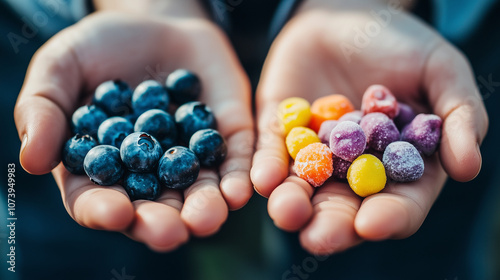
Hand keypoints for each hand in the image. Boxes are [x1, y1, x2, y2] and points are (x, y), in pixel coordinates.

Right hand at [14, 12, 253, 250]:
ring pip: (198, 192)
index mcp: (102, 166)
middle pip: (154, 208)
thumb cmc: (100, 47)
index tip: (114, 214)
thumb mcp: (61, 67)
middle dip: (162, 222)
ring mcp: (190, 156)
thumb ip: (43, 109)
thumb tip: (34, 161)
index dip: (104, 210)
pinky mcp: (226, 136)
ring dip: (206, 208)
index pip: (98, 199)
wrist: (155, 21)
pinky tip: (242, 190)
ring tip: (209, 217)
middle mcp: (148, 172)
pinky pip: (235, 160)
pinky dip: (238, 175)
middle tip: (171, 233)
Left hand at [251, 0, 487, 254]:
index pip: (398, 203)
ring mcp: (314, 153)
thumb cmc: (401, 42)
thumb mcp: (441, 70)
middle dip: (332, 225)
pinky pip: (271, 155)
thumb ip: (460, 117)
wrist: (347, 12)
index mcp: (398, 166)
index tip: (374, 224)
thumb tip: (468, 169)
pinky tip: (261, 180)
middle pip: (344, 208)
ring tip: (286, 213)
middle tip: (318, 239)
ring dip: (292, 204)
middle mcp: (353, 169)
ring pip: (303, 189)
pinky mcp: (279, 132)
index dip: (389, 217)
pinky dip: (266, 168)